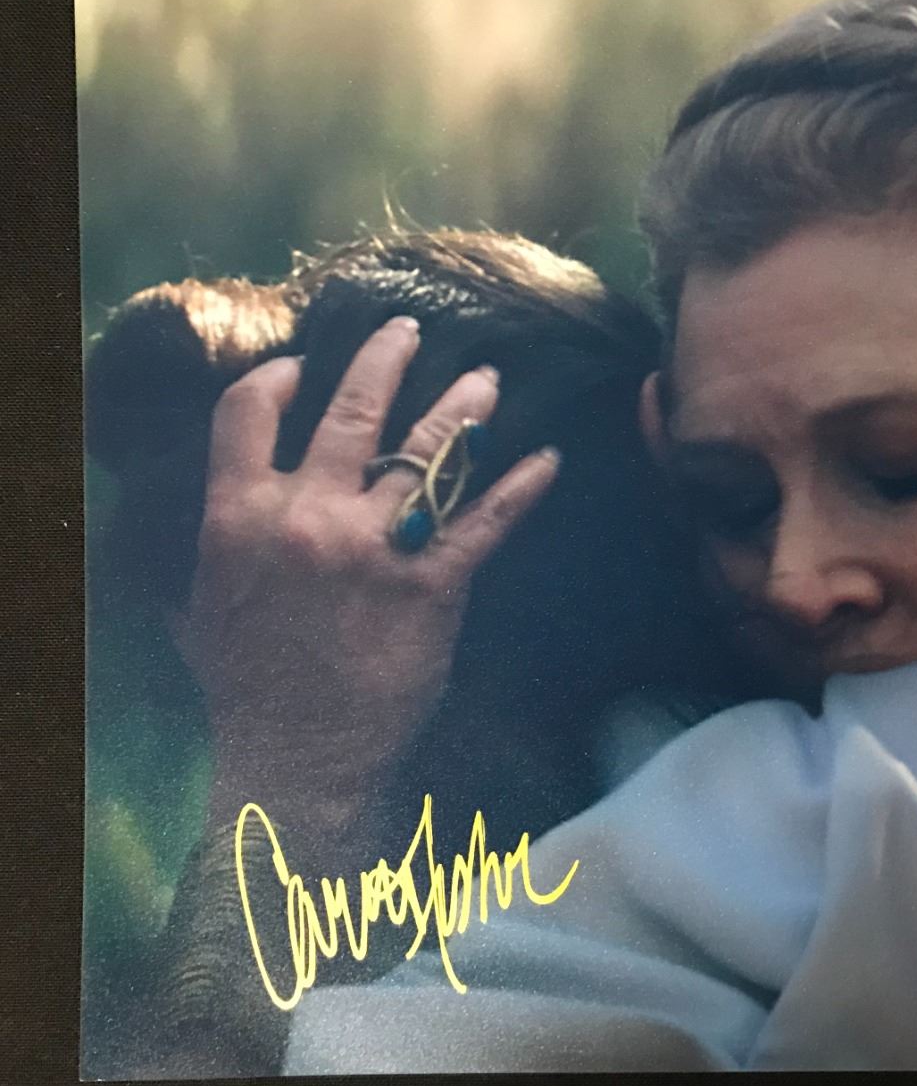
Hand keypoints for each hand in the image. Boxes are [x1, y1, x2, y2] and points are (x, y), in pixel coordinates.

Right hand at [173, 316, 559, 842]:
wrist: (295, 758)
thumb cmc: (245, 690)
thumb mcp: (200, 612)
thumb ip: (206, 557)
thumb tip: (208, 528)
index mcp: (239, 516)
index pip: (248, 413)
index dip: (277, 378)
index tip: (304, 363)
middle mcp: (307, 517)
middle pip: (352, 412)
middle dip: (385, 359)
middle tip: (410, 327)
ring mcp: (373, 547)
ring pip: (426, 452)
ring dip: (462, 407)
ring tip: (487, 378)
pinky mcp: (431, 584)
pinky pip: (486, 522)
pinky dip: (521, 487)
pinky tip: (548, 460)